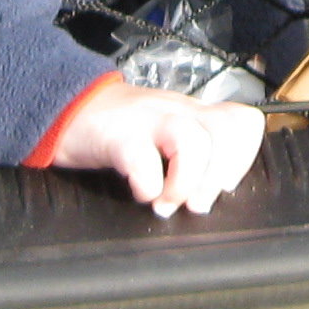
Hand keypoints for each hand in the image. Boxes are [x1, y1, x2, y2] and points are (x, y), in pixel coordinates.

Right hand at [44, 76, 266, 216]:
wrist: (65, 106)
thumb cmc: (117, 127)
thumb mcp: (163, 132)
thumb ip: (191, 151)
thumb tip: (214, 192)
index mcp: (192, 113)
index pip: (242, 121)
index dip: (243, 156)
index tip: (225, 184)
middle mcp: (176, 111)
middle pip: (227, 129)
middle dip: (220, 174)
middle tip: (199, 202)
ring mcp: (148, 120)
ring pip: (193, 142)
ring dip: (186, 183)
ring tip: (168, 202)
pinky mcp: (117, 135)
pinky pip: (142, 160)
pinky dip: (147, 186)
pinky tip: (140, 193)